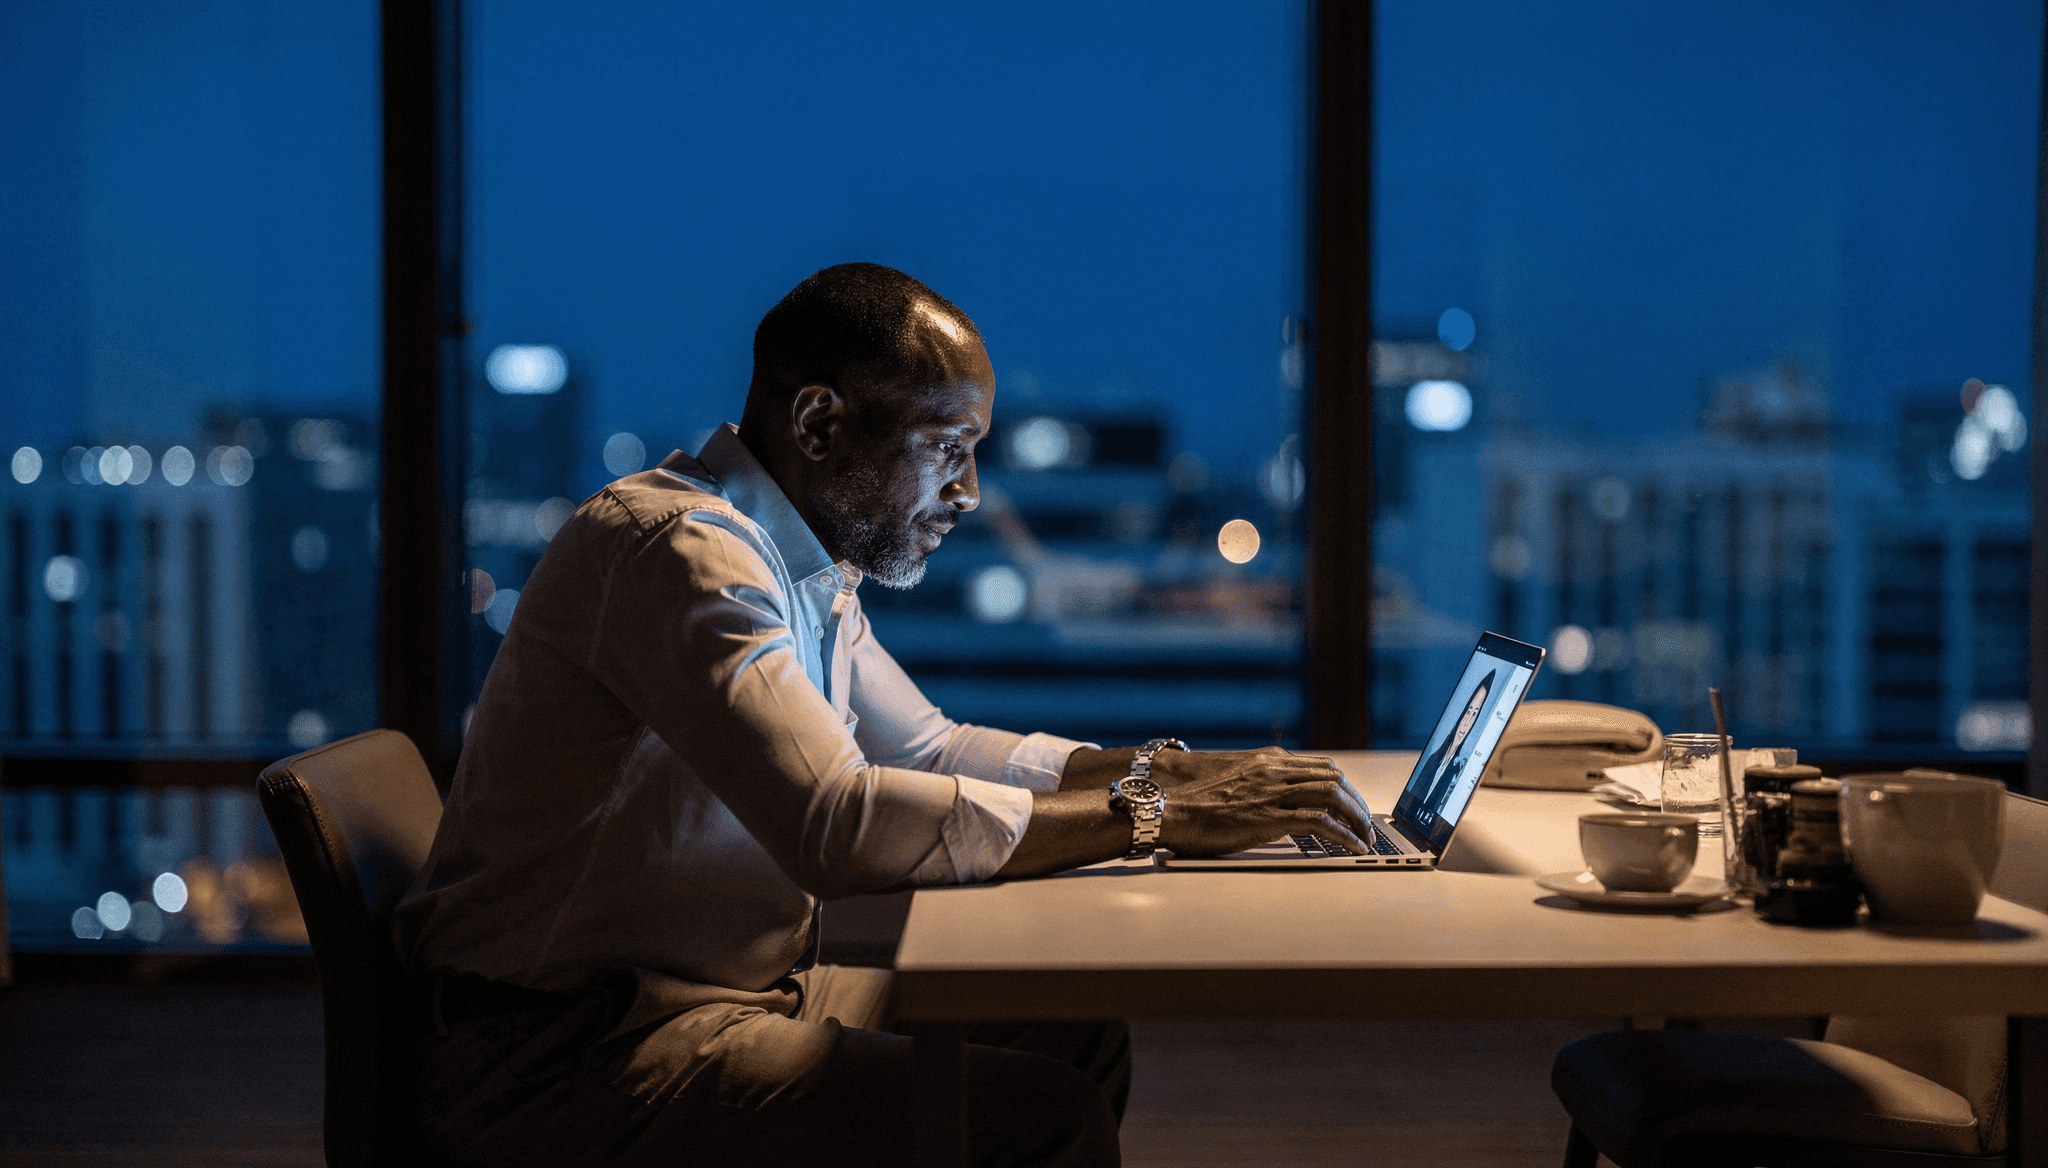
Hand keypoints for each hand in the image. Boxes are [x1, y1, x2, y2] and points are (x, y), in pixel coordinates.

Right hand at [1146, 746, 1373, 856]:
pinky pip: (1320, 823)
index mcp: (1269, 761)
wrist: (1172, 811)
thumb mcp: (1238, 785)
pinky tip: (1353, 848)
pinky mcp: (1270, 816)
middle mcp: (1276, 770)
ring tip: (1366, 839)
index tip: (1355, 804)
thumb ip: (1264, 788)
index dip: (1346, 786)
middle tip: (1367, 824)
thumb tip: (1286, 809)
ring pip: (1333, 796)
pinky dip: (1344, 835)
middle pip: (1335, 778)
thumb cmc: (1198, 805)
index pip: (1323, 766)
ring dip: (1357, 819)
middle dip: (1358, 802)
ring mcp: (1274, 792)